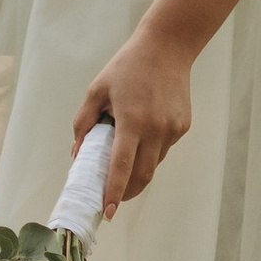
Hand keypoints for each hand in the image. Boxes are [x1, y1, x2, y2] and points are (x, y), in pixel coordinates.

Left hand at [72, 19, 193, 219]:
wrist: (167, 48)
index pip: (122, 166)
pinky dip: (150, 151)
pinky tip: (143, 136)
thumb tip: (78, 155)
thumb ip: (84, 123)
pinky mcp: (183, 126)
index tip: (107, 211)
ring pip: (154, 163)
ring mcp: (173, 129)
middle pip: (142, 175)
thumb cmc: (126, 67)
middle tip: (113, 199)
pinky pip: (164, 148)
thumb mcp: (96, 90)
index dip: (114, 192)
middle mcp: (156, 128)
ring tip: (124, 164)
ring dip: (138, 171)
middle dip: (127, 192)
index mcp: (132, 120)